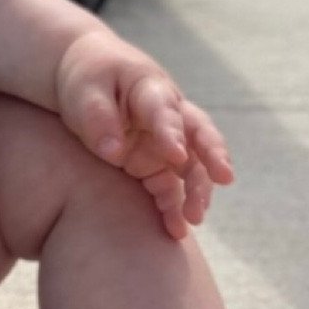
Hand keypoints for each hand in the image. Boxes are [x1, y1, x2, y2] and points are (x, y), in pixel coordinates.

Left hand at [54, 31, 233, 239]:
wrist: (89, 82)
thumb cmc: (88, 78)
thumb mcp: (84, 91)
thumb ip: (97, 117)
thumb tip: (113, 152)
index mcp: (150, 89)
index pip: (164, 110)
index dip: (171, 131)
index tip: (175, 154)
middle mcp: (168, 116)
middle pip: (199, 135)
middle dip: (212, 156)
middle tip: (224, 177)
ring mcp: (166, 142)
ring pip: (192, 167)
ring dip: (197, 191)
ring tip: (194, 218)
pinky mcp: (158, 165)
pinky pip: (172, 188)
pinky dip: (176, 208)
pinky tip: (176, 229)